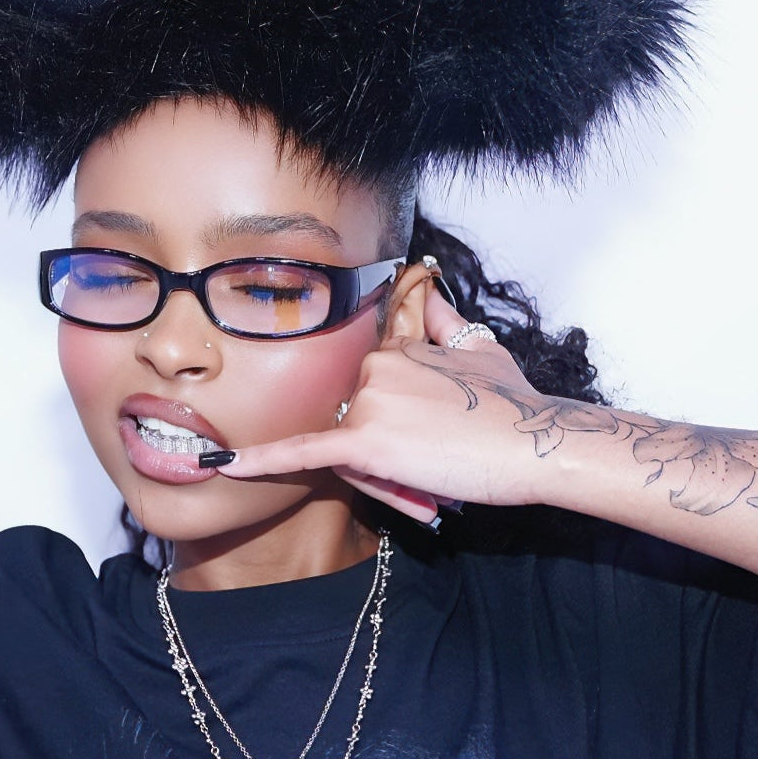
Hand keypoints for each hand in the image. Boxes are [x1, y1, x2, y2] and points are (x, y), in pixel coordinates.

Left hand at [217, 286, 565, 521]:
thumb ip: (444, 319)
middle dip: (384, 449)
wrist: (535, 442)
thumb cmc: (514, 406)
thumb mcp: (481, 347)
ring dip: (380, 471)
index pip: (368, 391)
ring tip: (435, 471)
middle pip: (352, 422)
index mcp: (394, 347)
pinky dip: (260, 461)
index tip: (430, 428)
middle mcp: (373, 366)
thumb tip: (427, 287)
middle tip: (440, 459)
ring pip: (346, 447)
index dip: (396, 420)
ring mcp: (367, 402)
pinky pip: (302, 452)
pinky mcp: (364, 442)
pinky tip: (221, 465)